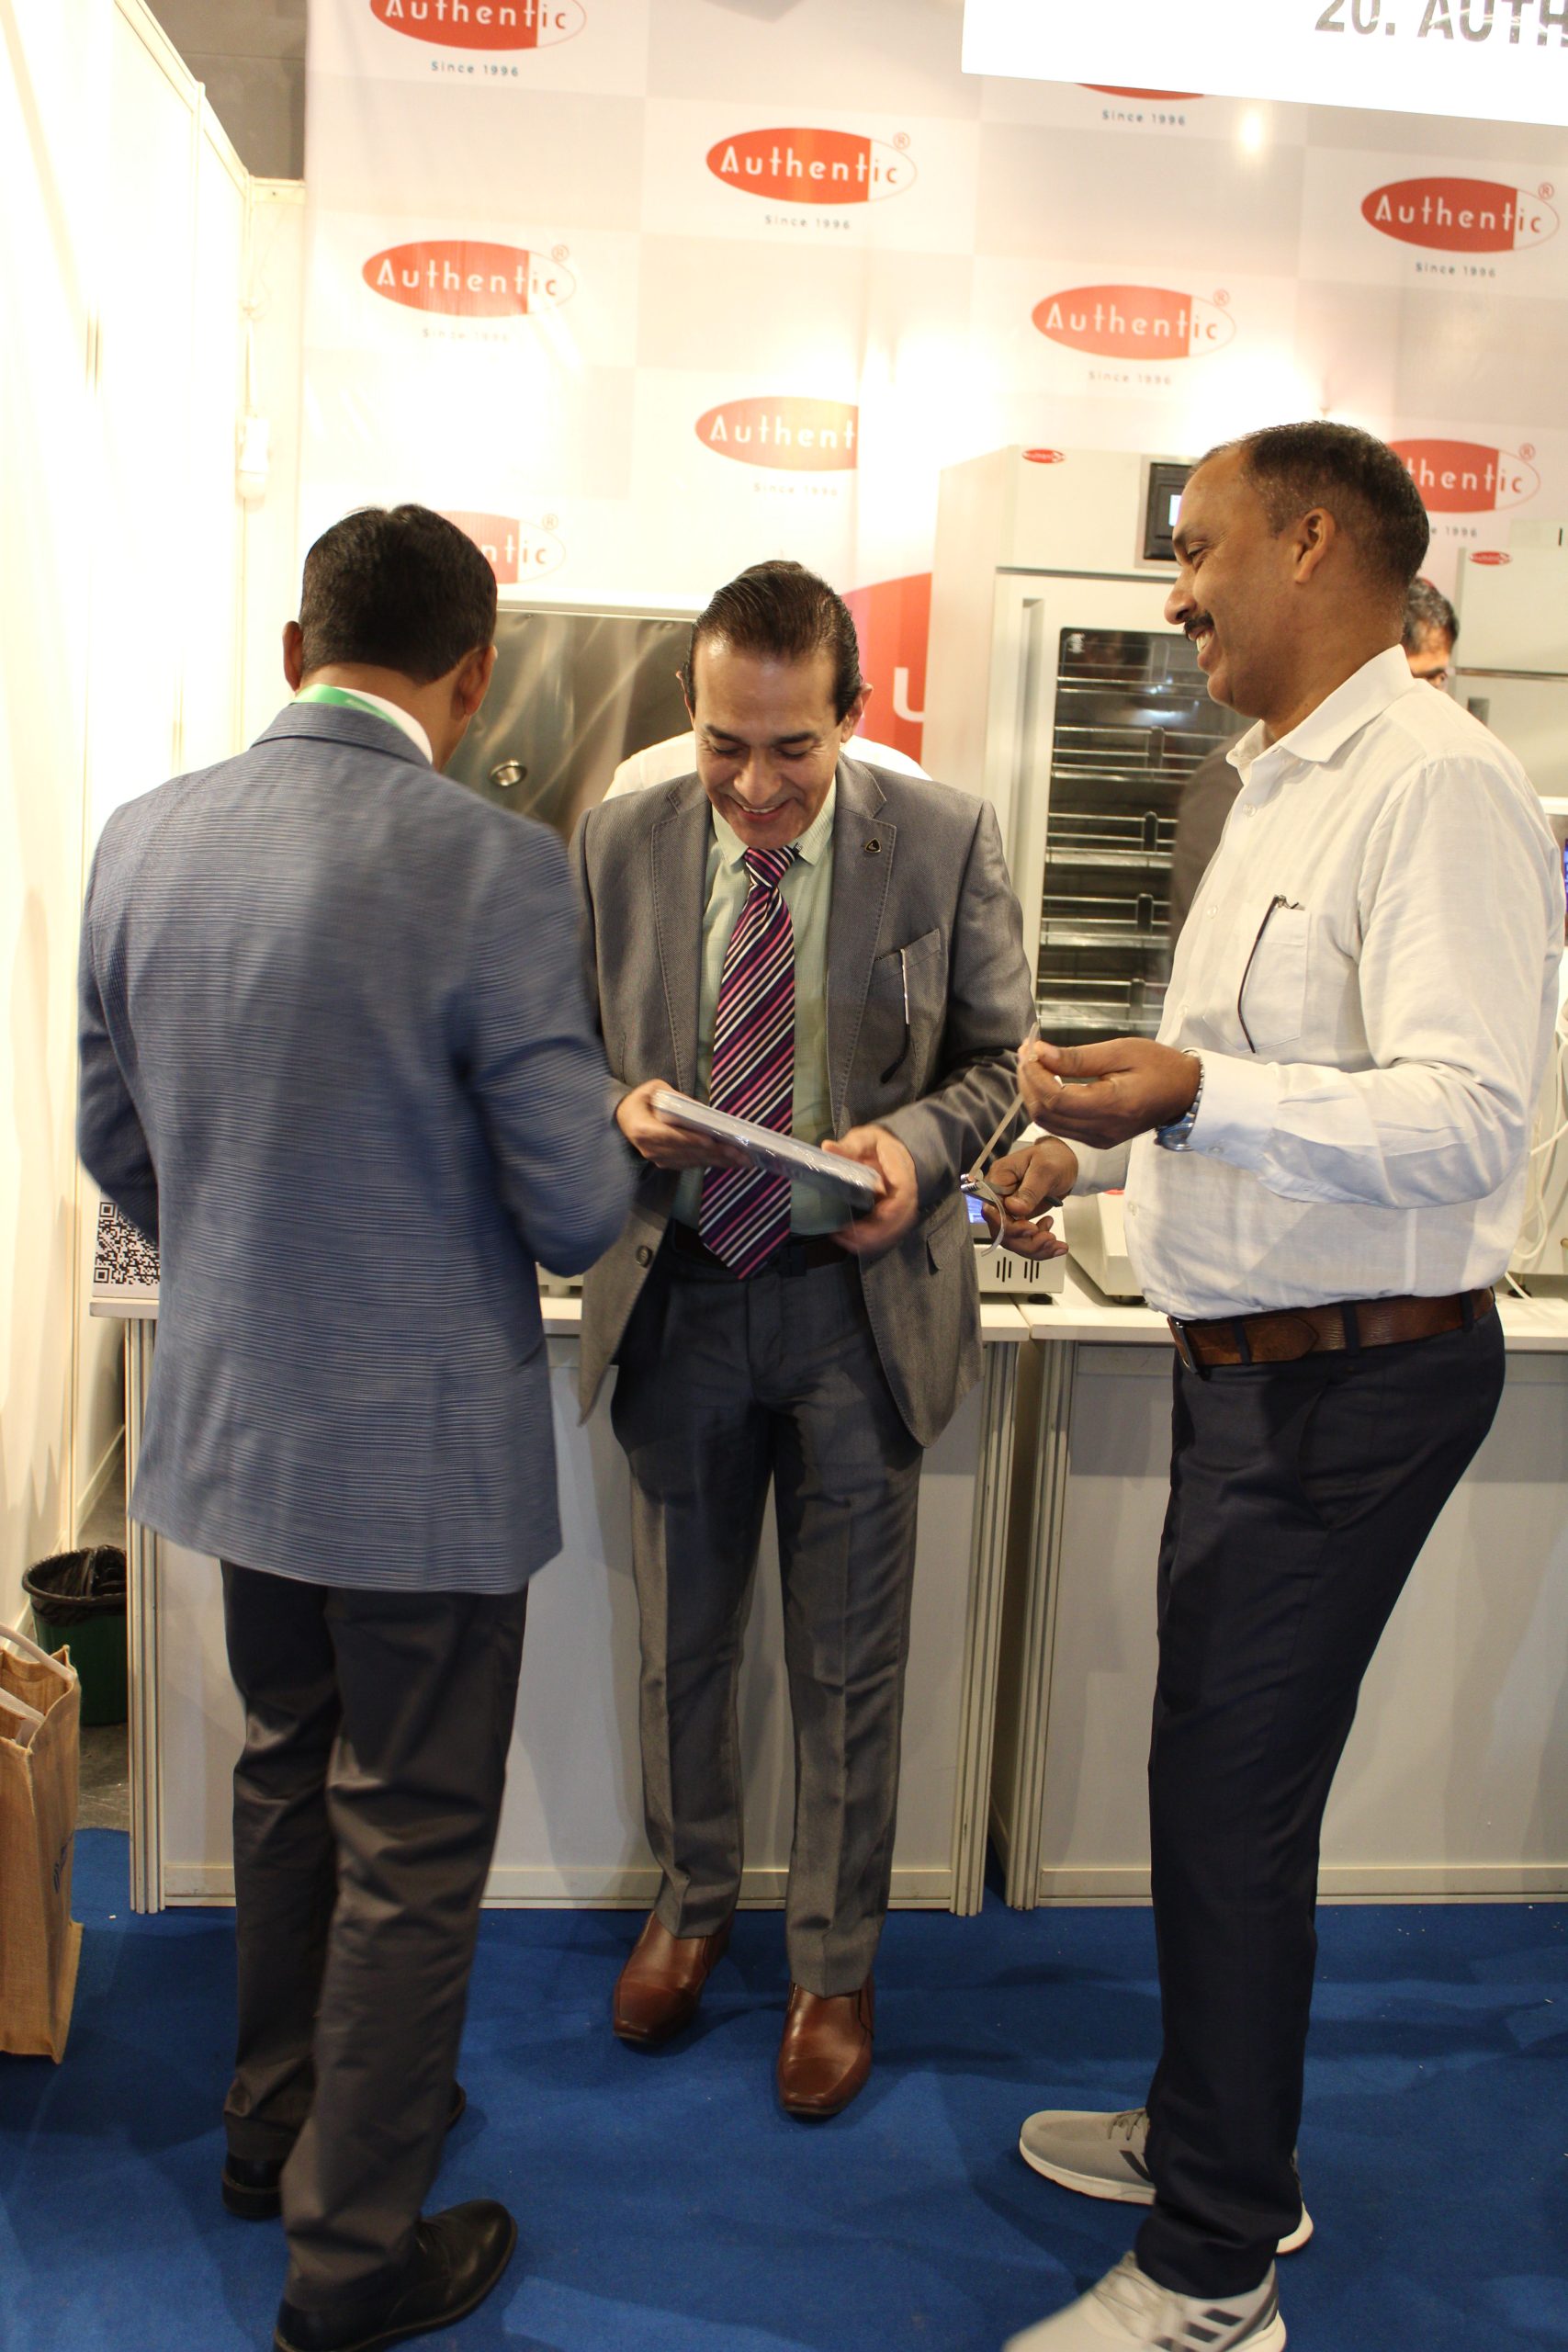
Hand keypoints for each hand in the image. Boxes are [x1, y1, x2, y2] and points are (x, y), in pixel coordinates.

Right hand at [614, 1080, 749, 1170]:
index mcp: (643, 1129)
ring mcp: (658, 1159)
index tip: (712, 1142)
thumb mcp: (655, 1088)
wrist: (623, 1117)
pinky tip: (731, 1162)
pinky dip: (711, 1162)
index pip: (671, 1137)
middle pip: (687, 1152)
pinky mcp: (666, 1163)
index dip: (692, 1140)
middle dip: (716, 1154)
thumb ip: (675, 1097)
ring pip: (692, 1161)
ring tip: (743, 1160)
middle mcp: (650, 1149)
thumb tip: (700, 1111)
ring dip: (719, 1161)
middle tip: (741, 1154)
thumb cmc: (641, 1099)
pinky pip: (692, 1164)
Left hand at [824, 1125, 913, 1257]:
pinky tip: (852, 1242)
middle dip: (876, 1232)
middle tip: (847, 1235)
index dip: (892, 1210)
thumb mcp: (864, 1139)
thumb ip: (848, 1147)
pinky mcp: (894, 1216)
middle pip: (900, 1218)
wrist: (892, 1150)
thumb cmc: (878, 1145)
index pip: (904, 1193)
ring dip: (873, 1241)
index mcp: (901, 1171)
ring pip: (895, 1230)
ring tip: (846, 1241)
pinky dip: (872, 1242)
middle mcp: (906, 1193)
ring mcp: (902, 1207)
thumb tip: (827, 1147)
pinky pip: (889, 1233)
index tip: (874, 1216)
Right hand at [984, 1137, 1076, 1257]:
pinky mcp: (1021, 1220)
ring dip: (1034, 1247)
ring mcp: (1010, 1211)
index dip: (1006, 1225)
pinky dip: (1041, 1248)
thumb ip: (1030, 1190)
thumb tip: (1014, 1208)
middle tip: (1048, 1238)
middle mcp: (1000, 1198)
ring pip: (1013, 1240)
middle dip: (1025, 1240)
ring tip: (1055, 1243)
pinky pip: (1025, 1240)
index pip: (992, 1210)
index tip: (1029, 1228)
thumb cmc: (1054, 1158)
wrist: (1065, 1161)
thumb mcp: (1045, 1169)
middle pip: (1001, 1230)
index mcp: (999, 1180)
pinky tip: (1056, 1243)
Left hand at [1017, 1038, 1198, 1149]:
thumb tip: (1040, 1053)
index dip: (1035, 1075)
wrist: (1184, 1092)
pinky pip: (1060, 1126)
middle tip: (1027, 1051)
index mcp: (1112, 1106)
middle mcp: (1102, 1130)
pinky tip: (1046, 1080)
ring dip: (1034, 1093)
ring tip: (1033, 1062)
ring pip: (1048, 1123)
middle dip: (1029, 1082)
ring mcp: (1099, 1139)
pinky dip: (1047, 1103)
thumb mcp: (1121, 1051)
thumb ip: (1078, 1057)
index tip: (1030, 1048)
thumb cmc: (1158, 1066)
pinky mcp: (1097, 1139)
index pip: (1056, 1098)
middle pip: (1046, 1114)